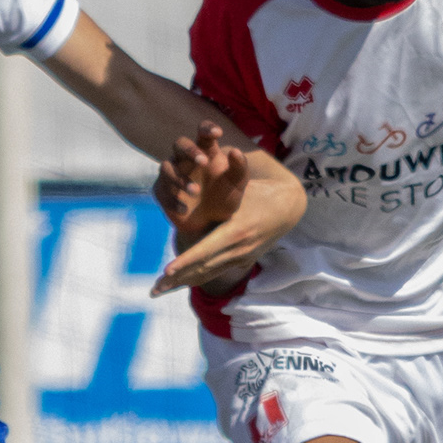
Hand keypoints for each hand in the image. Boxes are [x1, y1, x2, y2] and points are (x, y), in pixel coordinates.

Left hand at [151, 130, 306, 296]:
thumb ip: (237, 170)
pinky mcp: (241, 262)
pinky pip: (214, 273)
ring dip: (181, 283)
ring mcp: (240, 259)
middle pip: (202, 269)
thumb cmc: (262, 193)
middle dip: (177, 279)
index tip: (167, 271)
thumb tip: (234, 150)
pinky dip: (195, 279)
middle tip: (154, 290)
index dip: (186, 261)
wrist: (288, 210)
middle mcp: (238, 249)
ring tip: (158, 291)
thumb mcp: (248, 183)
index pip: (206, 250)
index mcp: (236, 231)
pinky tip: (177, 284)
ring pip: (207, 274)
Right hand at [152, 120, 244, 234]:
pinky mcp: (161, 191)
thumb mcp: (237, 184)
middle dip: (190, 150)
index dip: (207, 128)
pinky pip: (162, 191)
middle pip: (180, 144)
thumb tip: (235, 151)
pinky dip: (173, 200)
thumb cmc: (225, 196)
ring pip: (167, 168)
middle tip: (203, 161)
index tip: (217, 133)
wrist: (211, 222)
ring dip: (181, 179)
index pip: (203, 133)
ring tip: (196, 192)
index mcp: (206, 151)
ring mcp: (171, 174)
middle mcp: (186, 159)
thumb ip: (239, 167)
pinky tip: (185, 209)